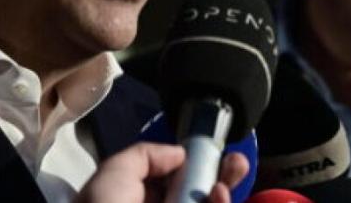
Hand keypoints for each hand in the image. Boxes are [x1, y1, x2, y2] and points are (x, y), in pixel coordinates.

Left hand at [75, 142, 250, 202]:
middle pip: (200, 195)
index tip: (212, 153)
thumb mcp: (115, 172)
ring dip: (223, 195)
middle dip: (222, 177)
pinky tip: (219, 195)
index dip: (196, 165)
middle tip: (235, 164)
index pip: (176, 181)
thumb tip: (179, 153)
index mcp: (141, 200)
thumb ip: (146, 154)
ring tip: (222, 186)